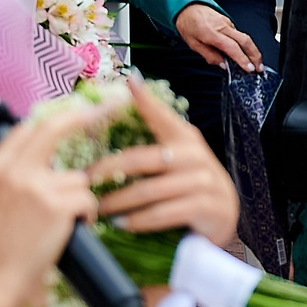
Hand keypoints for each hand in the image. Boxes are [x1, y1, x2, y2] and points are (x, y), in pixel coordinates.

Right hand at [0, 97, 121, 306]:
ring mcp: (35, 186)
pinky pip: (87, 200)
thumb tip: (46, 159)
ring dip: (80, 199)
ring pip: (79, 178)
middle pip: (54, 128)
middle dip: (83, 115)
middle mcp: (14, 171)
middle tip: (108, 106)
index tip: (76, 110)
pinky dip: (86, 216)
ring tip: (63, 224)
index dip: (55, 118)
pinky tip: (71, 231)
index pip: (28, 128)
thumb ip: (15, 174)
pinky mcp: (56, 205)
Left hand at [89, 77, 238, 246]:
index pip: (162, 115)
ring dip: (118, 201)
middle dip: (108, 169)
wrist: (223, 218)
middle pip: (143, 159)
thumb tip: (114, 125)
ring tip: (96, 208)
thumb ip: (149, 148)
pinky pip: (164, 213)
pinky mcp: (207, 206)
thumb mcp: (175, 161)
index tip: (129, 81)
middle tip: (83, 180)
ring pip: (150, 190)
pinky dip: (138, 221)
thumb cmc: (187, 186)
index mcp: (184, 137)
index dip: (146, 99)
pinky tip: (122, 224)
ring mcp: (203, 181)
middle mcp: (195, 155)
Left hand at [173, 2, 261, 72]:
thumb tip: (223, 65)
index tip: (249, 69)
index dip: (243, 59)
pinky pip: (239, 34)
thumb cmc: (188, 24)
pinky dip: (245, 44)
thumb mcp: (193, 44)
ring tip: (256, 62)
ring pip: (245, 37)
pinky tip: (244, 52)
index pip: (233, 48)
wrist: (187, 6)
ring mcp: (228, 23)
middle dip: (255, 55)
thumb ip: (209, 55)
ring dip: (252, 50)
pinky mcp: (229, 22)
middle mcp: (223, 27)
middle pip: (245, 41)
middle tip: (259, 67)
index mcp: (212, 34)